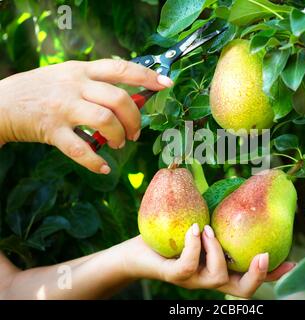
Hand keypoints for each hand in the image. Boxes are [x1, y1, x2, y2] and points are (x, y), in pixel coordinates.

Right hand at [0, 59, 172, 173]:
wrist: (0, 102)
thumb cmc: (42, 90)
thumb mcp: (68, 76)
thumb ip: (96, 83)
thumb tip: (133, 97)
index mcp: (82, 70)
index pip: (121, 68)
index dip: (147, 76)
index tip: (167, 85)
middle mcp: (75, 85)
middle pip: (118, 98)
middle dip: (134, 118)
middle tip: (135, 132)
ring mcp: (62, 107)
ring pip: (104, 120)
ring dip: (119, 136)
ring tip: (119, 143)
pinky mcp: (51, 130)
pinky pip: (79, 149)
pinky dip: (95, 161)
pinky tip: (104, 167)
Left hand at [119, 224, 295, 298]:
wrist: (137, 250)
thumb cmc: (171, 235)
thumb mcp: (201, 223)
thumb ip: (218, 216)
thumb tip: (238, 185)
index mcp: (220, 269)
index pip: (251, 277)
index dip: (273, 274)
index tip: (292, 261)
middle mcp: (210, 279)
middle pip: (243, 290)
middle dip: (258, 276)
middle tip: (265, 255)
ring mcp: (193, 280)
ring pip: (217, 277)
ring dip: (217, 250)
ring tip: (208, 229)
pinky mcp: (174, 276)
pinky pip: (189, 265)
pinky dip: (195, 245)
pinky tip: (193, 227)